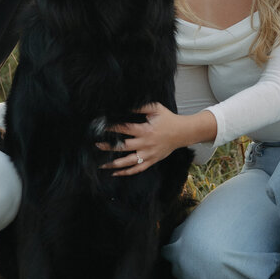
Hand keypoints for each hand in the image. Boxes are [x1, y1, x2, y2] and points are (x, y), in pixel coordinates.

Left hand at [98, 102, 214, 175]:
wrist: (183, 132)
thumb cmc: (168, 119)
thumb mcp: (156, 108)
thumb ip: (140, 107)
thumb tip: (125, 106)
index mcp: (145, 130)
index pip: (125, 129)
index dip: (112, 128)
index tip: (101, 127)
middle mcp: (145, 144)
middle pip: (123, 147)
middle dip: (108, 147)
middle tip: (96, 146)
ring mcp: (148, 154)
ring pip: (128, 162)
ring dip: (113, 164)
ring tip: (101, 165)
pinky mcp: (151, 160)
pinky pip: (137, 169)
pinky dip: (126, 172)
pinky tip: (115, 173)